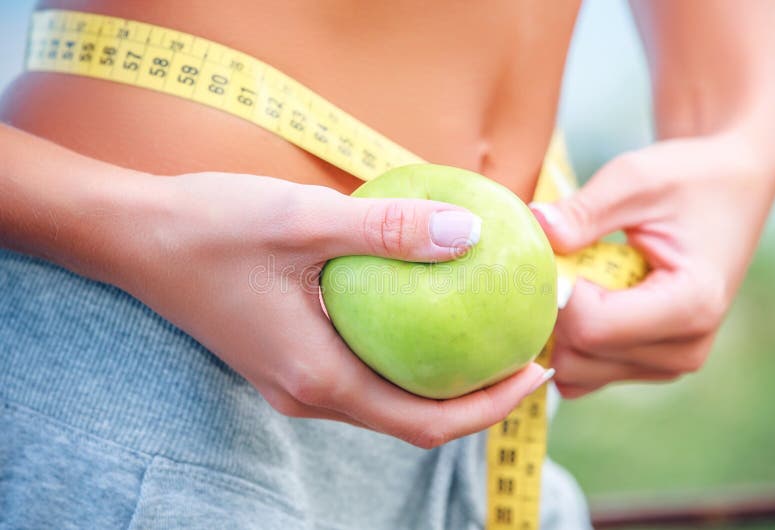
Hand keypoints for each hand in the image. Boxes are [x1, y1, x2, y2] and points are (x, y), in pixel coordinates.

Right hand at [119, 171, 551, 447]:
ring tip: (487, 334)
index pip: (424, 420)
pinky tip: (421, 307)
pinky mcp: (285, 355)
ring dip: (441, 377)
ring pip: (386, 397)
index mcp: (316, 377)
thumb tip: (470, 235)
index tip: (540, 369)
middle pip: (412, 418)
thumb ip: (388, 230)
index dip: (490, 406)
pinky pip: (360, 368)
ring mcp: (292, 378)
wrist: (132, 237)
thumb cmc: (209, 228)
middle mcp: (306, 392)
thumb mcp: (304, 219)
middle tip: (526, 350)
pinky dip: (403, 352)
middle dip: (478, 397)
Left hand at [531, 131, 774, 397]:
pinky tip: (576, 301)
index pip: (591, 327)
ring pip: (575, 372)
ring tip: (574, 278)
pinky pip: (583, 375)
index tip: (549, 252)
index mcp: (691, 304)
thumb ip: (584, 210)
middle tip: (559, 262)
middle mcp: (685, 349)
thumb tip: (536, 227)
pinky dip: (567, 344)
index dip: (553, 293)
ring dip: (558, 328)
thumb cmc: (685, 180)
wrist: (728, 192)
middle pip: (578, 355)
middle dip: (552, 311)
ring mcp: (667, 365)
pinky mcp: (648, 367)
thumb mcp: (635, 178)